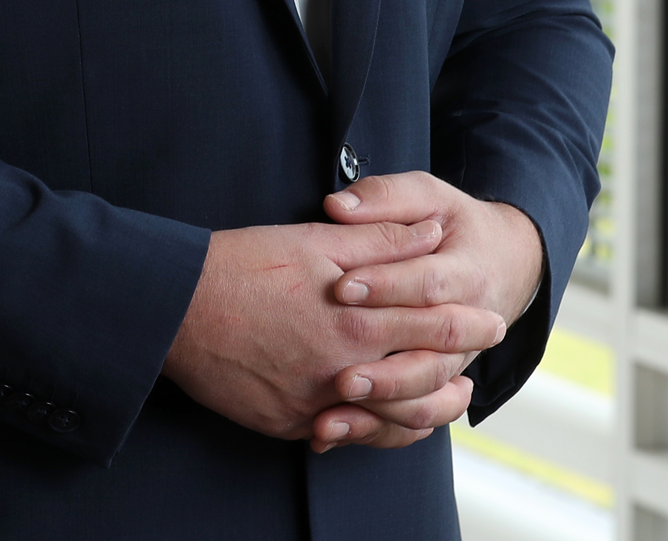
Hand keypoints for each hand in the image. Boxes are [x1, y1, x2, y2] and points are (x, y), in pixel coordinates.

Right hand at [162, 219, 510, 445]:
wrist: (174, 308)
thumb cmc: (242, 265)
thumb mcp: (317, 240)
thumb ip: (381, 240)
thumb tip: (431, 233)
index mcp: (355, 319)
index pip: (433, 325)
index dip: (469, 323)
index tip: (493, 320)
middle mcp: (341, 369)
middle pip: (422, 379)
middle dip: (460, 367)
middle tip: (481, 363)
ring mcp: (315, 402)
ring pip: (391, 420)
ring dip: (427, 410)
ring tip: (449, 399)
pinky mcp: (290, 422)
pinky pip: (348, 435)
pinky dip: (377, 429)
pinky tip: (389, 417)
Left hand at [308, 173, 543, 450]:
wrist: (505, 263)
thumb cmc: (455, 224)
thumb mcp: (429, 196)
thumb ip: (386, 198)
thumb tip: (337, 205)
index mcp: (467, 274)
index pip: (428, 284)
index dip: (386, 286)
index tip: (341, 288)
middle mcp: (467, 330)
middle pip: (432, 359)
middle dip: (385, 372)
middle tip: (339, 376)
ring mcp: (454, 364)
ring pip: (426, 400)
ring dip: (380, 411)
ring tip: (332, 413)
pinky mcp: (438, 387)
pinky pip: (415, 421)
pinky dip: (375, 432)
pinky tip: (330, 433)